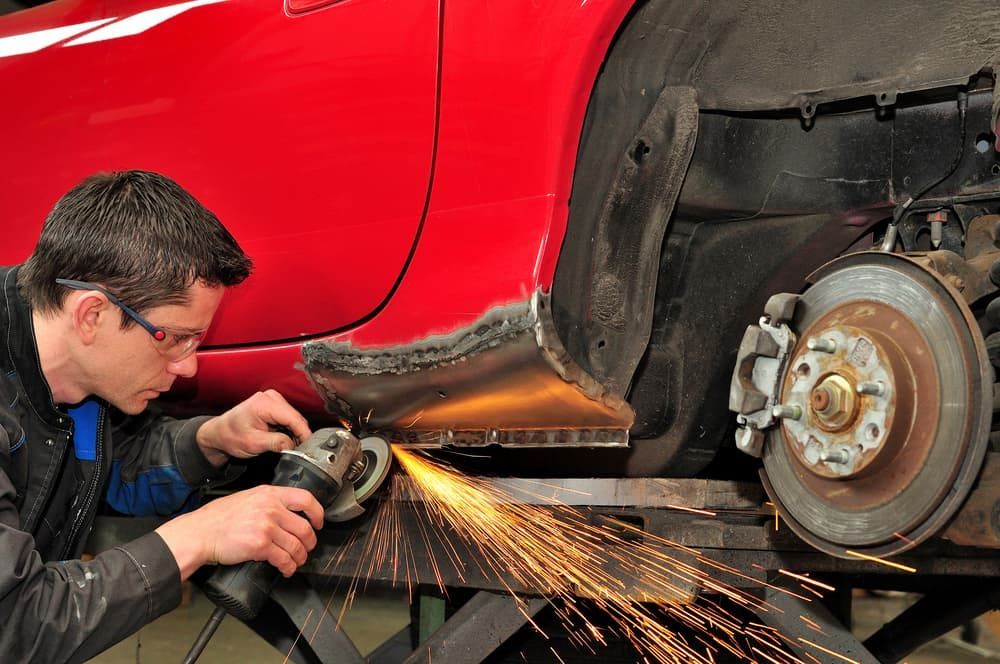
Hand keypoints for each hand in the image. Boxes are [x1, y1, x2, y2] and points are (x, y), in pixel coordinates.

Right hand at [155, 485, 324, 579]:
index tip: (318, 522)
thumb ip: (269, 501)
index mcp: (269, 494)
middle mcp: (271, 507)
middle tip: (307, 547)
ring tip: (297, 561)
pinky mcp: (260, 545)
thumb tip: (287, 512)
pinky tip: (287, 569)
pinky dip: (289, 567)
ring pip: (296, 545)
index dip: (317, 513)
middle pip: (304, 527)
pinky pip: (284, 558)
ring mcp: (266, 526)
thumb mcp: (247, 498)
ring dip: (300, 557)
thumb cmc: (218, 518)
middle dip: (310, 542)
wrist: (200, 532)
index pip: (306, 499)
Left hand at [196, 390, 312, 465]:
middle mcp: (270, 397)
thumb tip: (293, 445)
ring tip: (290, 446)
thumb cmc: (230, 435)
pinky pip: (288, 417)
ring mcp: (272, 399)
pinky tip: (285, 438)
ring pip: (294, 418)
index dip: (304, 434)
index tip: (308, 447)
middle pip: (296, 417)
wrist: (219, 433)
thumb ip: (276, 443)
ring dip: (294, 432)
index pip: (294, 418)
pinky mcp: (273, 404)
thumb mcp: (254, 443)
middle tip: (299, 451)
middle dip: (299, 434)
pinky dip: (289, 429)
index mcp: (265, 403)